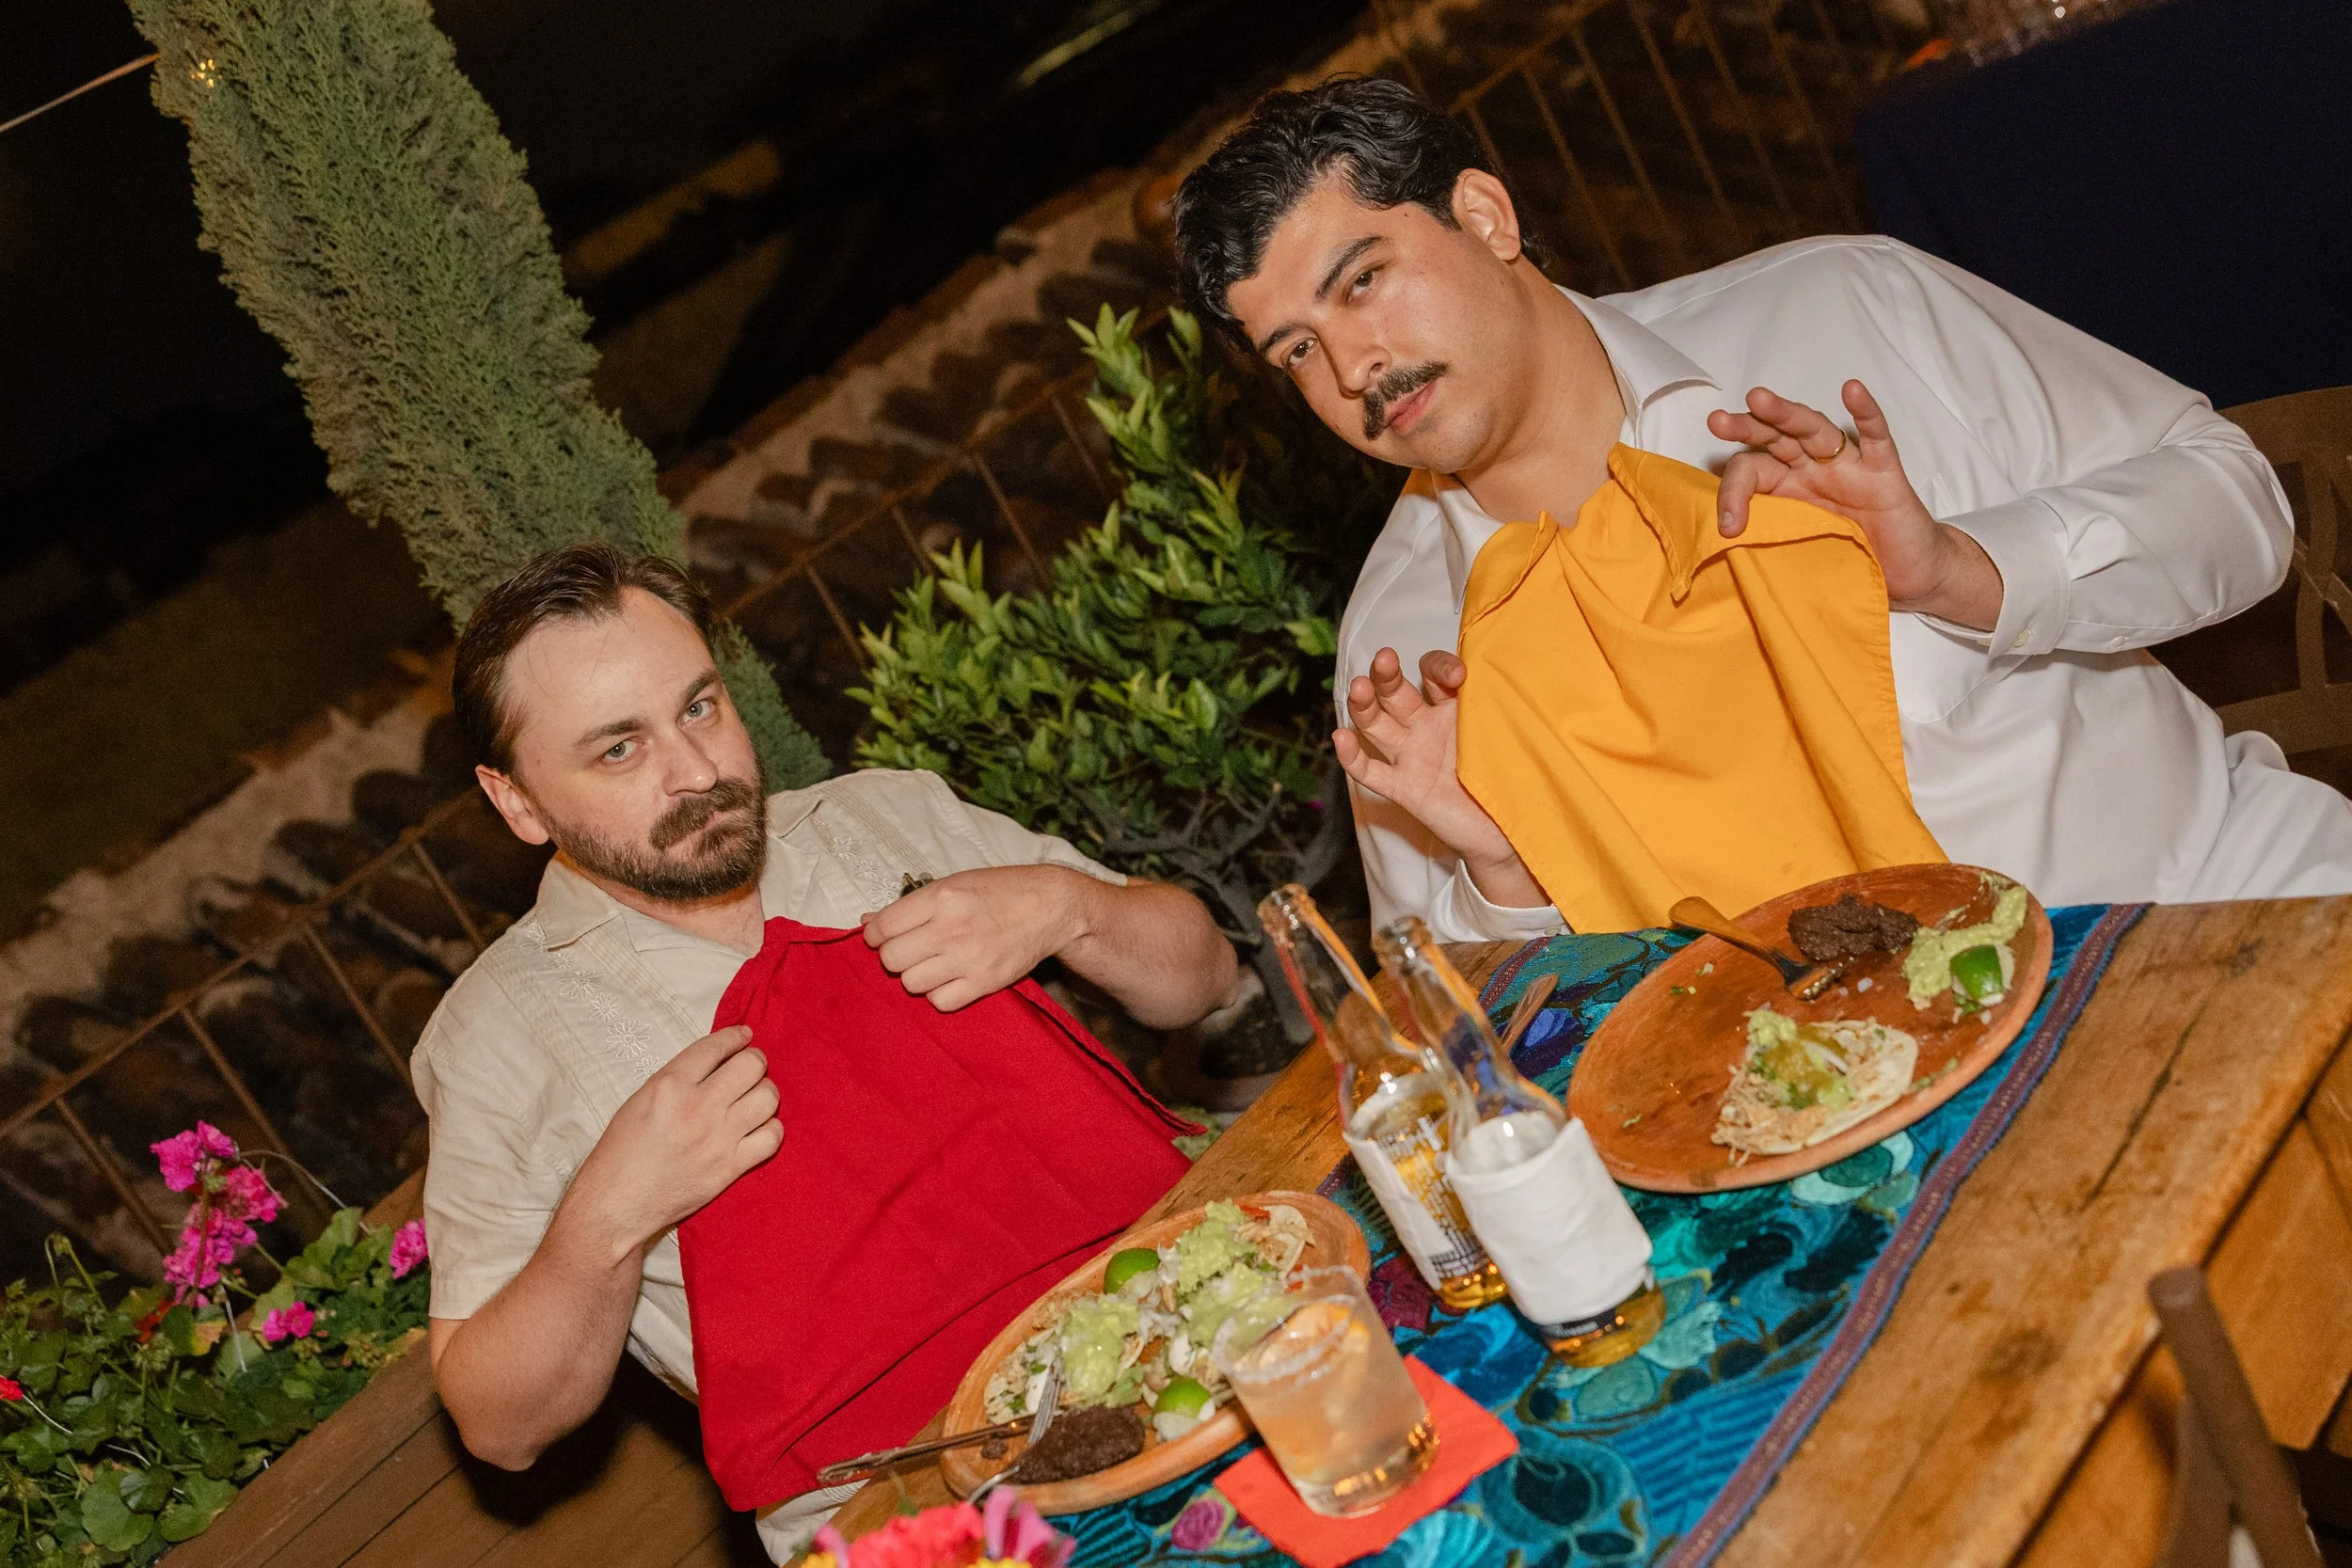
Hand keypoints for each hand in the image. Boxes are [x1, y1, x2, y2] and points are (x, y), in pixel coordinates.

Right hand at [571, 1025, 779, 1256]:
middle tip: (751, 1068)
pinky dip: (771, 1129)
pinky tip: (760, 1129)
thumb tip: (714, 1064)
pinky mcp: (730, 1167)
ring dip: (766, 1093)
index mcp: (669, 1085)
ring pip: (768, 1098)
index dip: (735, 1036)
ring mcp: (718, 1137)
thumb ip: (677, 1079)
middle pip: (751, 1066)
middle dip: (755, 1062)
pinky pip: (772, 1138)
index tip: (744, 1036)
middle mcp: (698, 1106)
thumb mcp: (639, 1100)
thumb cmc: (620, 1153)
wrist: (616, 1205)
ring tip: (756, 1097)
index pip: (714, 1047)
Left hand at [863, 864, 1089, 1011]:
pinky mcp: (984, 983)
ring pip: (911, 983)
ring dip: (917, 975)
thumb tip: (867, 922)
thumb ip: (912, 905)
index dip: (875, 935)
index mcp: (941, 897)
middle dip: (895, 956)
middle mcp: (951, 928)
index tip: (883, 936)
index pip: (883, 927)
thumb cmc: (1001, 891)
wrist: (1051, 907)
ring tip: (934, 963)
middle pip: (891, 959)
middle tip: (911, 950)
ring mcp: (968, 958)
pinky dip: (939, 994)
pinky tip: (950, 978)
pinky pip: (939, 1002)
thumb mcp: (954, 883)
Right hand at [1332, 648, 1547, 908]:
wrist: (1512, 831)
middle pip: (1395, 692)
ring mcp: (1411, 757)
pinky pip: (1371, 772)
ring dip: (1364, 704)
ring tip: (1359, 687)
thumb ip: (1508, 707)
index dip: (1439, 667)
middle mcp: (1426, 727)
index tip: (1459, 678)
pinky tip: (1340, 739)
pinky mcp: (1404, 788)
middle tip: (1386, 658)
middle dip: (1387, 674)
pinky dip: (1353, 757)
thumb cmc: (1515, 777)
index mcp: (1453, 708)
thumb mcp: (1515, 734)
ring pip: (1376, 725)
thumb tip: (1522, 677)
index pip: (1432, 672)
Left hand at [1708, 381, 2000, 629]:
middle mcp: (1814, 470)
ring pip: (1815, 430)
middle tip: (1717, 422)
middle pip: (1776, 439)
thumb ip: (1766, 546)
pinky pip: (1877, 438)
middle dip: (1747, 428)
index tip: (1727, 527)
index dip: (1733, 493)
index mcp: (1787, 488)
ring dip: (1787, 414)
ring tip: (1758, 399)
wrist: (1907, 576)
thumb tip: (1720, 550)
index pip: (1752, 471)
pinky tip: (1852, 390)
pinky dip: (1867, 413)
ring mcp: (1849, 467)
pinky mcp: (1885, 474)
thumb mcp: (1799, 557)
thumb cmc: (1850, 564)